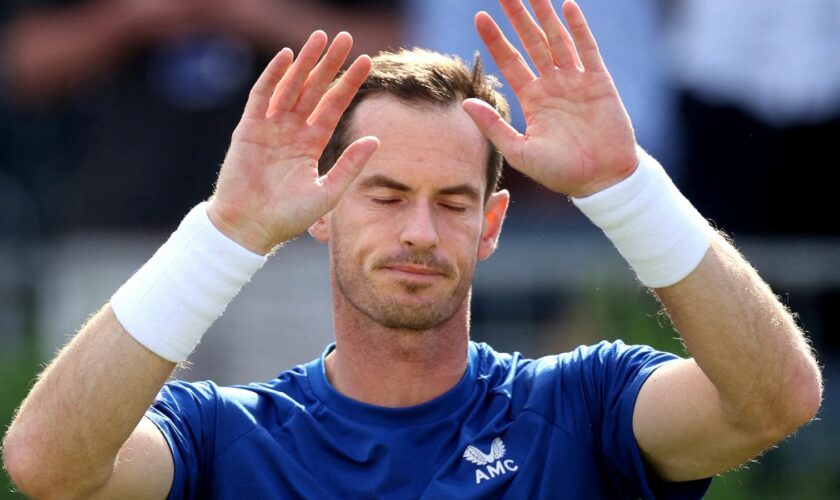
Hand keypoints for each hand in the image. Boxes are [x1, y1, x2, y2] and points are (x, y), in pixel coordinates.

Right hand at [207, 32, 378, 253]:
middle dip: (329, 63)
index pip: (334, 105)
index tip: (367, 61)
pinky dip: (273, 75)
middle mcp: (293, 130)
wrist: (250, 227)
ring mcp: (270, 127)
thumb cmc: (288, 216)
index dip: (349, 83)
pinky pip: (262, 95)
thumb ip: (350, 165)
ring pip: (291, 86)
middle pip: (315, 88)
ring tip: (319, 38)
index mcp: (312, 143)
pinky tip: (288, 57)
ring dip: (304, 62)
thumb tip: (375, 139)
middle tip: (345, 38)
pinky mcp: (248, 128)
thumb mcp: (328, 192)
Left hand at [463, 0, 636, 197]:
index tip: (480, 18)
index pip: (510, 62)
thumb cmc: (560, 172)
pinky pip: (587, 49)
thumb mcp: (519, 152)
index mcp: (533, 100)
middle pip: (531, 42)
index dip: (496, 40)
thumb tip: (465, 104)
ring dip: (545, 15)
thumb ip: (494, 126)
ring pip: (557, 39)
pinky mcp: (599, 82)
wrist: (601, 180)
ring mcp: (576, 81)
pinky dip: (578, 27)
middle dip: (518, 17)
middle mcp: (553, 85)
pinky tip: (567, 7)